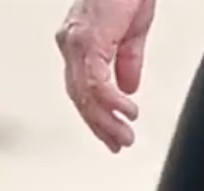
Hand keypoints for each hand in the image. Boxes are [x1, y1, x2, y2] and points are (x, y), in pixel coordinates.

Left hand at [56, 0, 156, 152]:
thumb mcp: (132, 31)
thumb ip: (128, 62)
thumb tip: (129, 89)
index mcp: (79, 43)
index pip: (82, 89)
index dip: (96, 115)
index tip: (111, 136)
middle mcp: (71, 44)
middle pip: (79, 97)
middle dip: (100, 125)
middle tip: (117, 145)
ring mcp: (76, 42)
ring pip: (85, 94)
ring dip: (106, 120)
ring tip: (124, 136)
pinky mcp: (89, 41)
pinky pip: (96, 81)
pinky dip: (112, 102)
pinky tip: (126, 113)